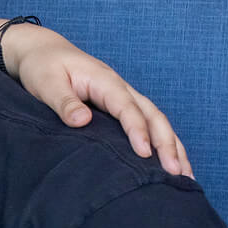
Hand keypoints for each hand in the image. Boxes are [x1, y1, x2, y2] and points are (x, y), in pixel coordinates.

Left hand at [3, 27, 192, 176]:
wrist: (43, 51)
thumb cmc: (42, 67)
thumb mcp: (46, 83)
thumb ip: (64, 102)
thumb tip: (83, 120)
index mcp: (105, 81)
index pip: (127, 107)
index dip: (138, 130)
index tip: (144, 154)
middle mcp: (120, 88)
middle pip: (152, 115)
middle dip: (166, 143)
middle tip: (175, 172)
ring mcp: (123, 96)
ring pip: (156, 120)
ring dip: (173, 146)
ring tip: (185, 175)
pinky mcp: (120, 106)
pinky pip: (147, 123)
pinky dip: (162, 142)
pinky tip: (170, 163)